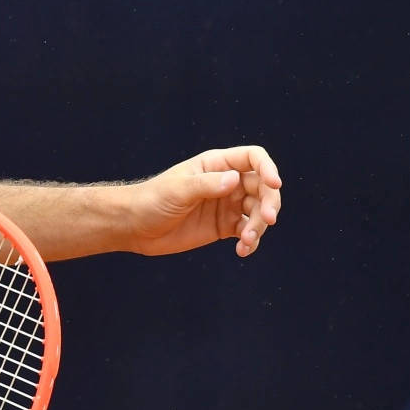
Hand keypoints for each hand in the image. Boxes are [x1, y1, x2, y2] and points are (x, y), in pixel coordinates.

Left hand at [123, 146, 282, 257]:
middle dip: (269, 203)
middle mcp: (226, 182)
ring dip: (259, 227)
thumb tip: (235, 180)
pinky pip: (248, 232)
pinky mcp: (224, 227)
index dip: (268, 168)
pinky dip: (251, 241)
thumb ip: (206, 185)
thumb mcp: (177, 190)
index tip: (275, 184)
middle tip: (266, 220)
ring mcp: (227, 205)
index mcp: (215, 164)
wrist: (135, 226)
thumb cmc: (151, 200)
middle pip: (263, 187)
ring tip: (245, 241)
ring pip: (258, 212)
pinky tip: (242, 250)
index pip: (253, 158)